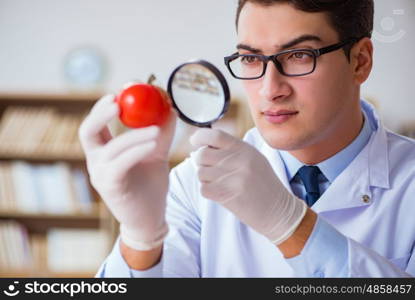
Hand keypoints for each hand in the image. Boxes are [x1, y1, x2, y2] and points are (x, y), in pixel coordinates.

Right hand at [78, 93, 176, 249]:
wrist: (151, 218)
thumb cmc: (150, 186)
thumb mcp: (156, 155)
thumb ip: (160, 134)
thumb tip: (170, 108)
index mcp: (104, 151)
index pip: (95, 124)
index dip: (104, 106)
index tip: (121, 90)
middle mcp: (97, 161)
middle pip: (88, 131)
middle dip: (101, 113)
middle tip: (118, 100)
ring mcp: (100, 174)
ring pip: (111, 147)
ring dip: (133, 134)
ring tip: (155, 129)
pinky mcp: (110, 186)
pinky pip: (121, 162)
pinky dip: (137, 150)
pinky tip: (152, 144)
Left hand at [190, 128, 306, 244]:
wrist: (279, 210)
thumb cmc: (263, 183)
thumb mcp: (253, 158)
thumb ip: (231, 150)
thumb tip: (201, 146)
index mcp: (244, 149)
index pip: (214, 135)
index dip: (200, 137)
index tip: (195, 142)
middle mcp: (238, 161)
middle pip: (202, 154)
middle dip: (200, 161)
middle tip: (209, 167)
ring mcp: (233, 178)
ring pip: (200, 173)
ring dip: (205, 178)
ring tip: (220, 182)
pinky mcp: (227, 195)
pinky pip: (203, 189)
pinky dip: (208, 191)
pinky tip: (221, 192)